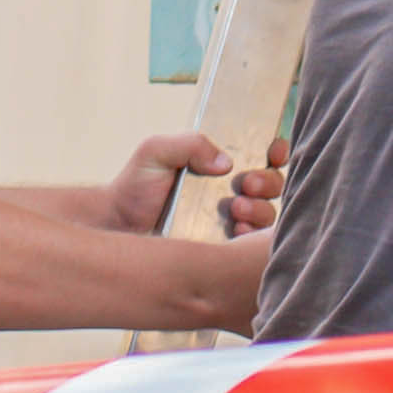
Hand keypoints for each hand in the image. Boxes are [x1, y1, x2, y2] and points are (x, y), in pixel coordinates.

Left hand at [100, 132, 279, 237]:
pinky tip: (237, 231)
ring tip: (237, 209)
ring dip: (260, 209)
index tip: (273, 151)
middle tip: (246, 184)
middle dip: (268, 182)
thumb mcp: (157, 151)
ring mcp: (230, 221)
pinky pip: (252, 245)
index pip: (260, 154)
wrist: (117, 226)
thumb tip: (225, 162)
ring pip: (267, 214)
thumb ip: (189, 144)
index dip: (275, 151)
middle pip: (272, 185)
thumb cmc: (135, 187)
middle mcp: (230, 191)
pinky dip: (251, 236)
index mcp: (218, 165)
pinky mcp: (224, 248)